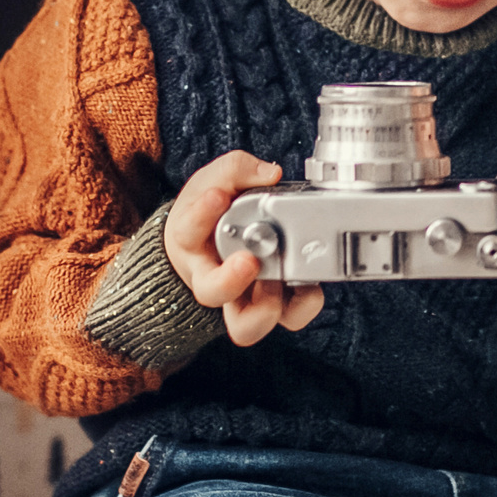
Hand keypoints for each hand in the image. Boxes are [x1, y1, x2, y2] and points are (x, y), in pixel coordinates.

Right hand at [163, 151, 326, 345]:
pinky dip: (304, 303)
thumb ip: (236, 170)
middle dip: (231, 279)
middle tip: (249, 260)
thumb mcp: (214, 181)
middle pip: (211, 292)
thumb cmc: (209, 215)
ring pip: (245, 325)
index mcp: (192, 241)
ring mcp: (241, 296)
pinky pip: (288, 317)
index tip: (217, 196)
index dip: (202, 215)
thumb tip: (270, 173)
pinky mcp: (272, 304)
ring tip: (282, 278)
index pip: (187, 230)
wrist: (207, 243)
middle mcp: (212, 276)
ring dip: (266, 306)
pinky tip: (309, 281)